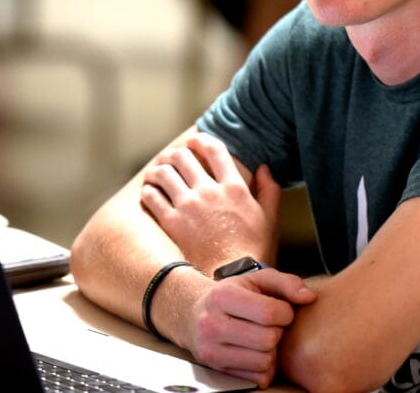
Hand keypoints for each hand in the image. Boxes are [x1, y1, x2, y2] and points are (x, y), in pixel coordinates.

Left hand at [140, 132, 280, 271]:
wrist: (234, 279)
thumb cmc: (255, 250)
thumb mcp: (270, 218)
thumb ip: (270, 189)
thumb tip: (264, 167)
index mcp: (234, 187)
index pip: (214, 149)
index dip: (200, 140)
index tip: (193, 141)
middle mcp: (209, 191)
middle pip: (182, 156)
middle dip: (174, 154)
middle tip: (171, 159)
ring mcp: (189, 206)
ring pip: (163, 173)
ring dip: (157, 170)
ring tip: (156, 174)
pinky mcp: (173, 223)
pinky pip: (152, 197)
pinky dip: (148, 190)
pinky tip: (150, 193)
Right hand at [183, 269, 315, 387]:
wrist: (193, 314)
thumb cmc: (233, 294)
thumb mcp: (257, 280)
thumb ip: (286, 283)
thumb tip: (309, 297)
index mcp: (223, 297)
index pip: (269, 312)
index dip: (285, 312)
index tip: (281, 309)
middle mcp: (212, 324)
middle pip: (268, 339)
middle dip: (278, 331)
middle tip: (271, 325)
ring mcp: (211, 350)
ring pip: (264, 361)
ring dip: (272, 351)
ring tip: (263, 337)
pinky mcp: (217, 370)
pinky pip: (257, 378)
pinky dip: (264, 367)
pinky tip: (256, 351)